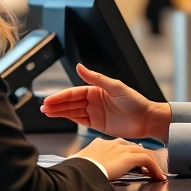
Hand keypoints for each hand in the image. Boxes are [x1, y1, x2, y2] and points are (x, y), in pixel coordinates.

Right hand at [40, 63, 170, 140]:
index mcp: (96, 90)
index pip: (74, 93)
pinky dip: (68, 119)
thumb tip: (80, 66)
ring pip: (72, 111)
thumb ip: (96, 78)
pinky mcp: (97, 124)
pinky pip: (79, 120)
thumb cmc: (136, 102)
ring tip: (46, 112)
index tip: (49, 99)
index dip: (60, 96)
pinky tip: (59, 117)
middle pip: (70, 102)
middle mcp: (93, 100)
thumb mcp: (116, 87)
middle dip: (56, 104)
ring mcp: (94, 112)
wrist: (147, 120)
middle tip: (43, 107)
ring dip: (59, 112)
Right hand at [73, 138, 165, 181]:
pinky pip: (147, 160)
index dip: (126, 154)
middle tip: (146, 168)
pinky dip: (154, 168)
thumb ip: (83, 165)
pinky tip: (158, 177)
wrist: (80, 173)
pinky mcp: (129, 157)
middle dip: (140, 157)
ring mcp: (122, 149)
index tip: (130, 163)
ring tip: (155, 173)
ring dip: (150, 164)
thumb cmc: (77, 171)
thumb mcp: (78, 164)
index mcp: (100, 144)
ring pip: (142, 152)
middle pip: (132, 147)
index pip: (118, 146)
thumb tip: (78, 170)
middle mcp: (112, 143)